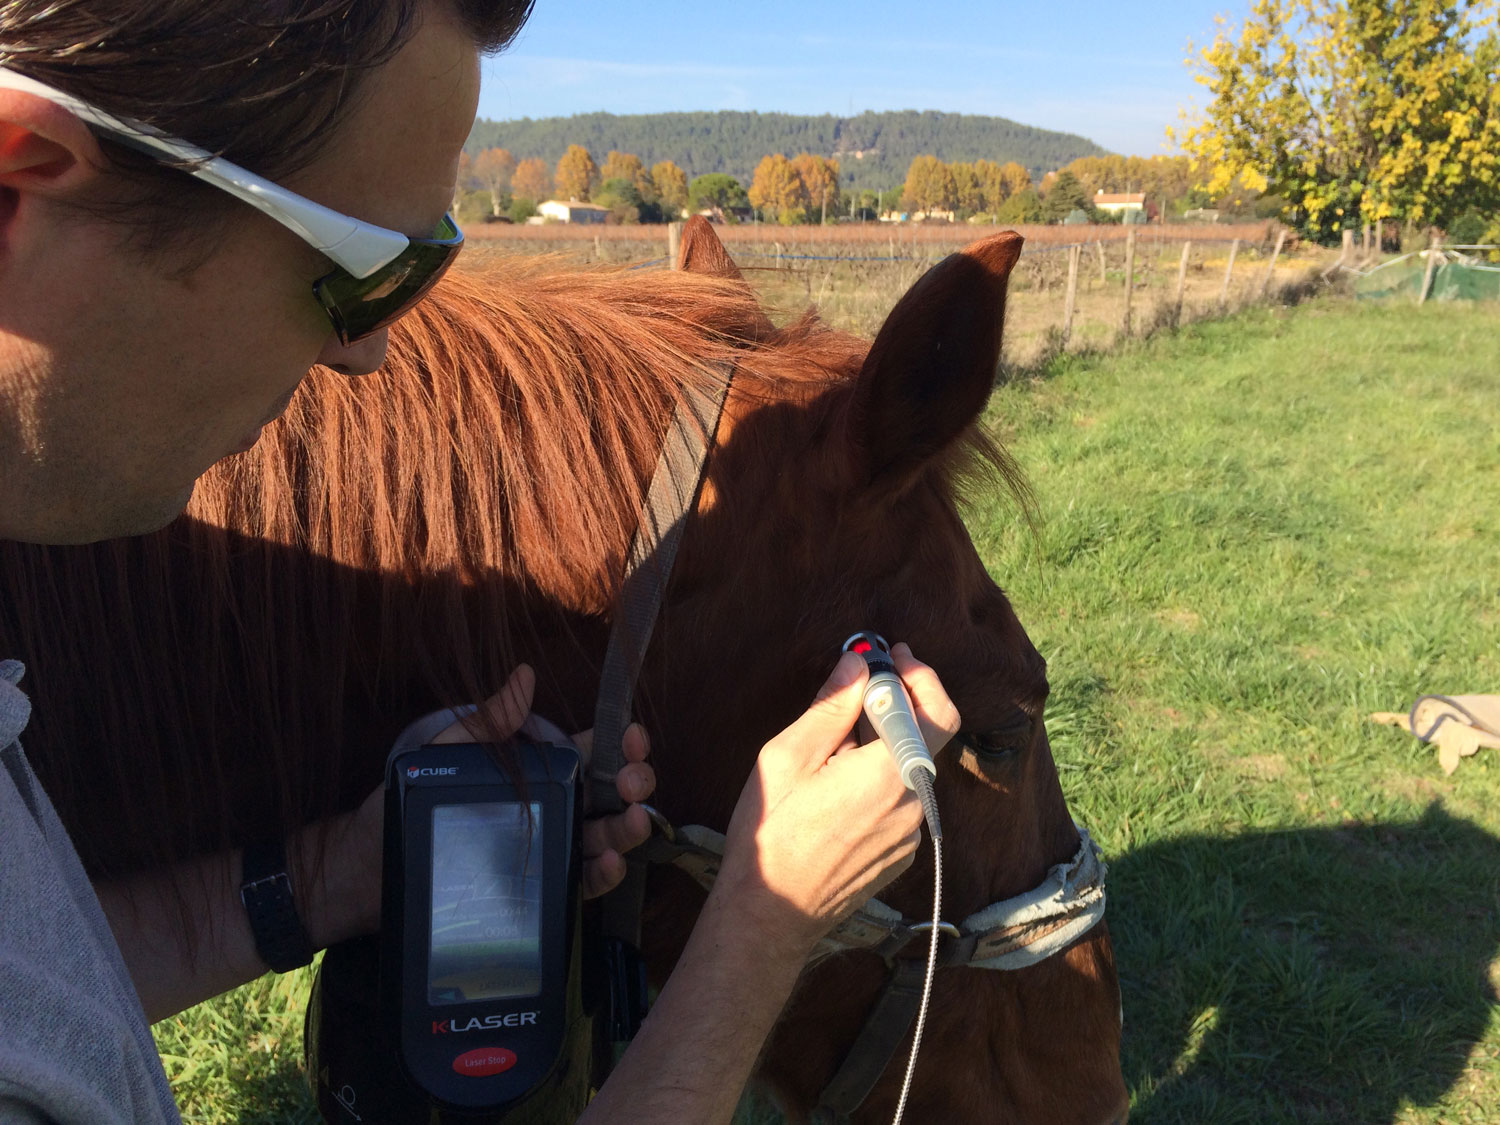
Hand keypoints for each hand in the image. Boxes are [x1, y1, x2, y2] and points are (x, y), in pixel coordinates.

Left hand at [425, 665, 658, 900]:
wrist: (374, 868)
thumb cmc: (406, 805)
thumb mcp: (447, 754)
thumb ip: (488, 721)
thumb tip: (524, 674)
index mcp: (539, 770)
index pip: (593, 751)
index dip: (621, 742)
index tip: (633, 736)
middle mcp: (555, 806)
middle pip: (611, 793)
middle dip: (634, 782)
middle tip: (632, 782)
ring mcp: (553, 846)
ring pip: (606, 835)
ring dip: (629, 827)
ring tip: (635, 820)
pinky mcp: (544, 885)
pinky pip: (584, 879)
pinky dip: (605, 871)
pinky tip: (610, 859)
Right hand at [713, 644, 960, 957]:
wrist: (771, 912)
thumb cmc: (772, 832)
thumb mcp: (788, 756)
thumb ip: (831, 707)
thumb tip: (858, 666)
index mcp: (889, 773)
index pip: (937, 711)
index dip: (920, 677)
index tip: (894, 657)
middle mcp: (912, 804)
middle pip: (924, 737)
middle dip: (895, 707)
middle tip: (858, 691)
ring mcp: (910, 834)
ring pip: (909, 769)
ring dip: (882, 746)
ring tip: (833, 748)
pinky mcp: (900, 854)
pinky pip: (900, 801)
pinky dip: (879, 780)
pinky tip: (837, 787)